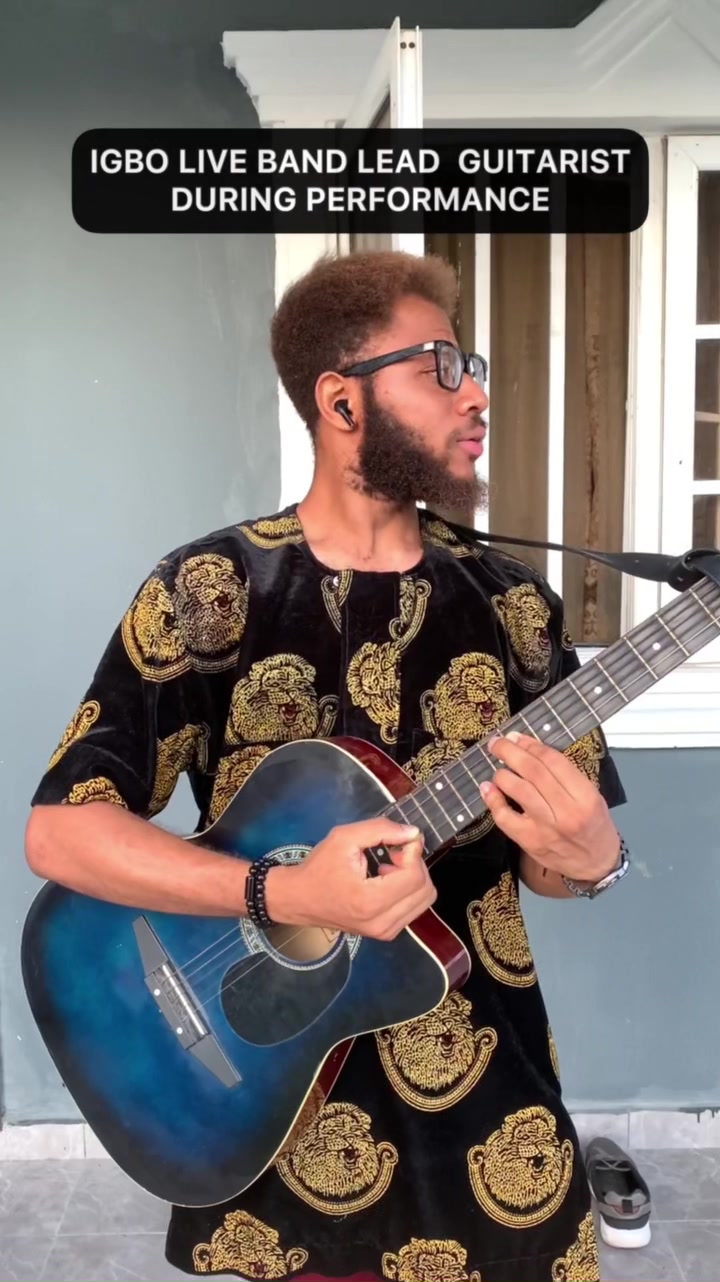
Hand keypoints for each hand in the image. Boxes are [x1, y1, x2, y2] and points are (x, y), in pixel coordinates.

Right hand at [264, 818, 436, 939]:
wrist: (298, 899)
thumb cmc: (319, 868)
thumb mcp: (344, 837)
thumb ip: (381, 830)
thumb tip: (413, 833)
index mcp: (370, 901)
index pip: (415, 876)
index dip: (413, 852)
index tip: (398, 841)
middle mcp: (381, 923)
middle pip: (426, 890)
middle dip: (415, 865)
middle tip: (392, 855)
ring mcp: (385, 932)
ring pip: (424, 900)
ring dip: (412, 878)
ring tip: (387, 868)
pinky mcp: (386, 933)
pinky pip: (414, 908)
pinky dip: (407, 890)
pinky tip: (385, 881)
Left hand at [480, 731, 619, 882]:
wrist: (595, 864)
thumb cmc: (594, 825)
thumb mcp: (591, 795)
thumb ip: (565, 775)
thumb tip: (531, 750)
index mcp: (585, 796)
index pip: (553, 761)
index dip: (531, 745)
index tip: (518, 737)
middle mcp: (566, 811)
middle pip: (533, 772)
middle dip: (511, 752)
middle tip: (498, 742)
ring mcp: (546, 828)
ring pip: (518, 790)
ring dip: (502, 773)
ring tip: (498, 766)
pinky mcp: (529, 841)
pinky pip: (504, 817)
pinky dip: (493, 800)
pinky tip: (488, 788)